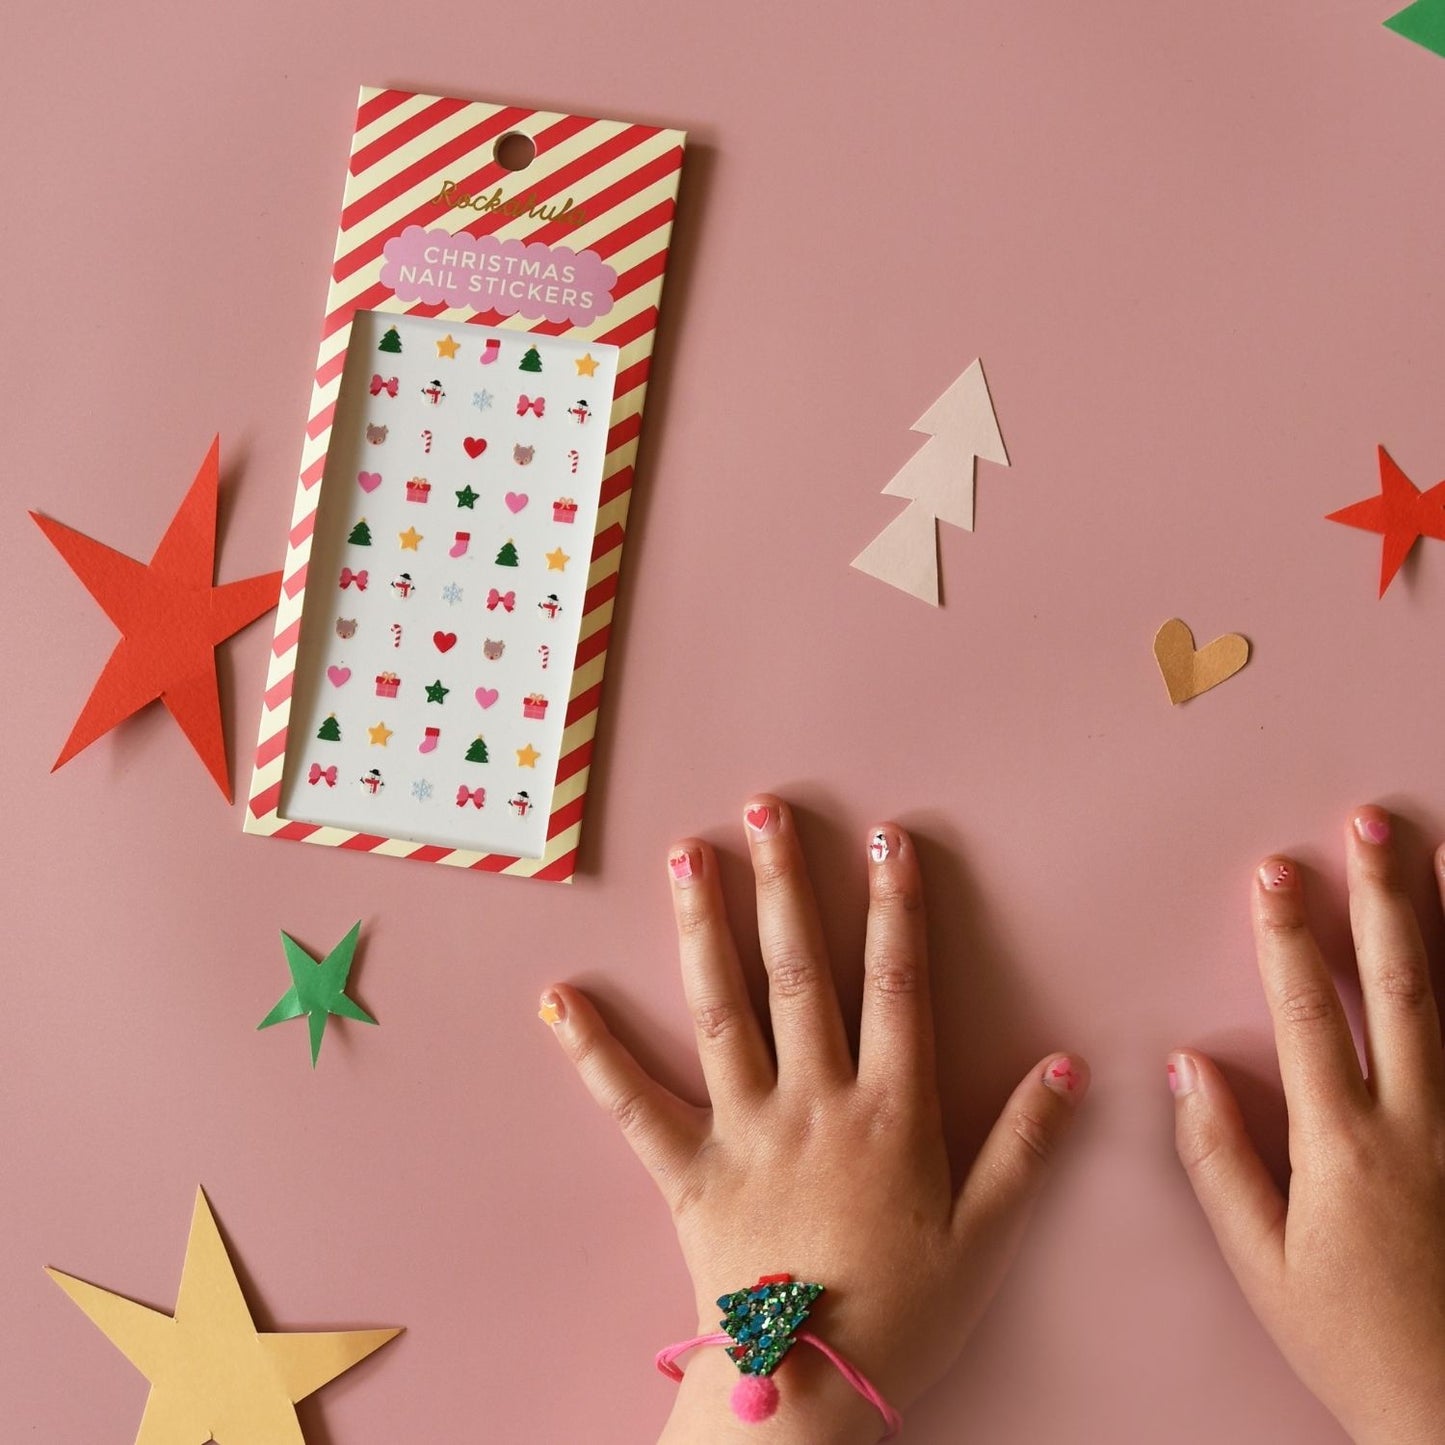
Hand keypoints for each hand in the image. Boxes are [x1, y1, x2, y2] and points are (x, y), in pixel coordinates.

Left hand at [543, 796, 1088, 1443]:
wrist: (808, 1393)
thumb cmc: (902, 1314)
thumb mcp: (985, 1237)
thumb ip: (1024, 1145)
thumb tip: (1068, 1065)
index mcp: (888, 1112)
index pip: (896, 986)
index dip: (895, 908)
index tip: (885, 839)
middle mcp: (812, 1101)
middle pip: (798, 973)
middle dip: (785, 884)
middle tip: (765, 809)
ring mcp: (742, 1129)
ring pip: (721, 1009)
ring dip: (704, 927)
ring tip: (690, 856)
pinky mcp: (685, 1168)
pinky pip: (631, 1103)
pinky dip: (593, 1050)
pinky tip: (556, 997)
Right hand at [1171, 806, 1444, 1444]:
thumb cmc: (1355, 1341)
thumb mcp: (1264, 1264)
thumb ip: (1220, 1159)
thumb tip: (1186, 1064)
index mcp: (1344, 1147)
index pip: (1310, 1014)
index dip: (1289, 937)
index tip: (1277, 873)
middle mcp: (1420, 1125)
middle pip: (1401, 985)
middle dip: (1381, 896)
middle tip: (1370, 823)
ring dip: (1443, 921)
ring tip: (1435, 851)